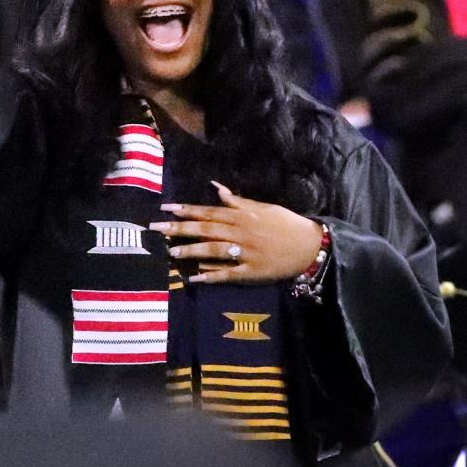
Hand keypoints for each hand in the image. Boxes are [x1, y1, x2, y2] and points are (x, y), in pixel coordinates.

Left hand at [150, 181, 323, 284]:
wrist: (309, 246)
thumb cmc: (285, 224)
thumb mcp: (262, 207)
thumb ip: (237, 201)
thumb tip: (217, 189)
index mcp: (242, 216)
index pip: (209, 211)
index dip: (187, 210)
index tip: (166, 208)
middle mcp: (240, 233)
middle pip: (205, 230)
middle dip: (180, 228)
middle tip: (157, 229)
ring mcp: (244, 254)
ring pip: (213, 250)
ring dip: (191, 251)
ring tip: (171, 252)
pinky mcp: (251, 272)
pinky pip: (227, 274)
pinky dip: (210, 276)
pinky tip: (194, 278)